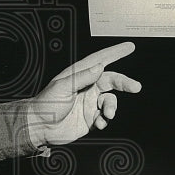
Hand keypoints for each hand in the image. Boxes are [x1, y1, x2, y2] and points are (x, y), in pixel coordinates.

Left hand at [27, 42, 141, 148]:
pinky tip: (99, 123)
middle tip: (135, 87)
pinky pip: (105, 116)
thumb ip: (81, 77)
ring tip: (107, 114)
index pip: (100, 60)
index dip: (115, 53)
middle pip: (111, 80)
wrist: (39, 128)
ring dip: (112, 107)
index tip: (130, 47)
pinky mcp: (90, 118)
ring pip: (110, 101)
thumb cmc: (46, 104)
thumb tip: (99, 67)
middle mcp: (86, 87)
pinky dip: (105, 119)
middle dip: (124, 83)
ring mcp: (89, 103)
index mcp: (79, 75)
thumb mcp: (62, 87)